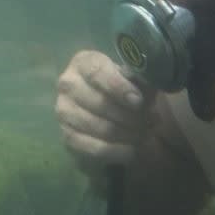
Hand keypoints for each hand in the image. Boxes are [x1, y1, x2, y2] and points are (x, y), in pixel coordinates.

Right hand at [55, 50, 156, 173]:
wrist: (109, 108)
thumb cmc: (123, 87)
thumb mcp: (133, 78)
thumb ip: (139, 81)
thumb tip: (144, 93)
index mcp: (83, 62)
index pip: (97, 72)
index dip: (118, 87)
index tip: (138, 101)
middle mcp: (67, 84)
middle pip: (99, 102)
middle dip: (130, 115)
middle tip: (150, 122)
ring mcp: (63, 111)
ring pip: (98, 126)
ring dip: (127, 134)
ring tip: (145, 135)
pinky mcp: (67, 135)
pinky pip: (93, 148)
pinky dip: (117, 151)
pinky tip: (132, 150)